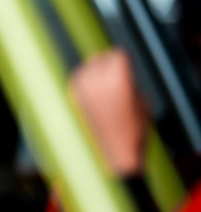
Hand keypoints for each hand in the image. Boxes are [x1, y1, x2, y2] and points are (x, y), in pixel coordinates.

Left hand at [70, 48, 147, 175]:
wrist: (113, 156)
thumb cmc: (132, 133)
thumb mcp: (142, 103)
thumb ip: (128, 83)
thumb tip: (115, 72)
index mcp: (119, 81)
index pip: (116, 54)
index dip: (121, 62)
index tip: (123, 67)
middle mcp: (97, 83)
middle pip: (98, 58)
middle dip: (105, 66)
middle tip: (111, 79)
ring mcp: (80, 92)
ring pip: (84, 69)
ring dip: (92, 74)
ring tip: (100, 90)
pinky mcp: (70, 101)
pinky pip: (75, 83)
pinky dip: (81, 86)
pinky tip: (89, 97)